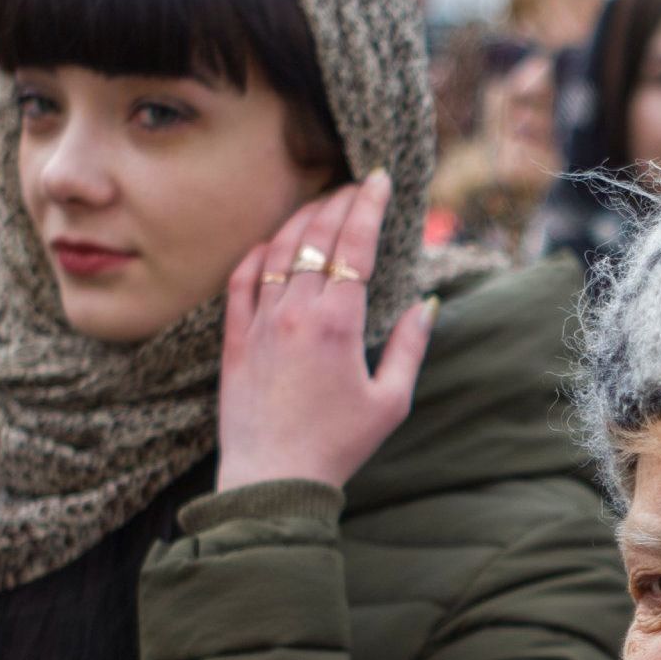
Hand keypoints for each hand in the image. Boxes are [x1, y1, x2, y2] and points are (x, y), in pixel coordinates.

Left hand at [214, 169, 436, 490]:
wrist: (274, 480)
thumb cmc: (338, 445)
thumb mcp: (390, 401)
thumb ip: (410, 346)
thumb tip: (427, 304)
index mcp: (338, 323)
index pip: (355, 245)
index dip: (368, 205)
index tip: (379, 179)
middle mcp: (295, 312)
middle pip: (317, 237)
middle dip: (339, 202)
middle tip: (355, 184)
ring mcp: (259, 323)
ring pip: (279, 250)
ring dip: (302, 220)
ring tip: (321, 204)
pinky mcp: (234, 339)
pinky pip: (241, 280)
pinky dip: (259, 253)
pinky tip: (272, 243)